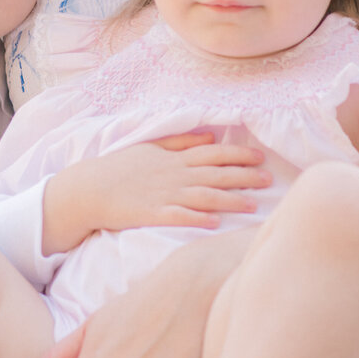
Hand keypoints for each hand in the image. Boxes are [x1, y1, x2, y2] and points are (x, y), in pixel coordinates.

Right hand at [41, 135, 269, 252]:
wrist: (89, 188)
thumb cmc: (120, 168)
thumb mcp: (150, 147)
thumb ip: (180, 141)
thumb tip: (209, 134)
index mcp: (174, 158)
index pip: (213, 153)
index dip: (237, 155)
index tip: (260, 157)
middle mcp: (174, 175)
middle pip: (214, 174)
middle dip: (243, 176)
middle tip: (269, 179)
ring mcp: (164, 195)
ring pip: (203, 196)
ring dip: (229, 200)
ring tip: (253, 204)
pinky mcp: (152, 214)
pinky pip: (178, 217)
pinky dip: (196, 219)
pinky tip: (214, 224)